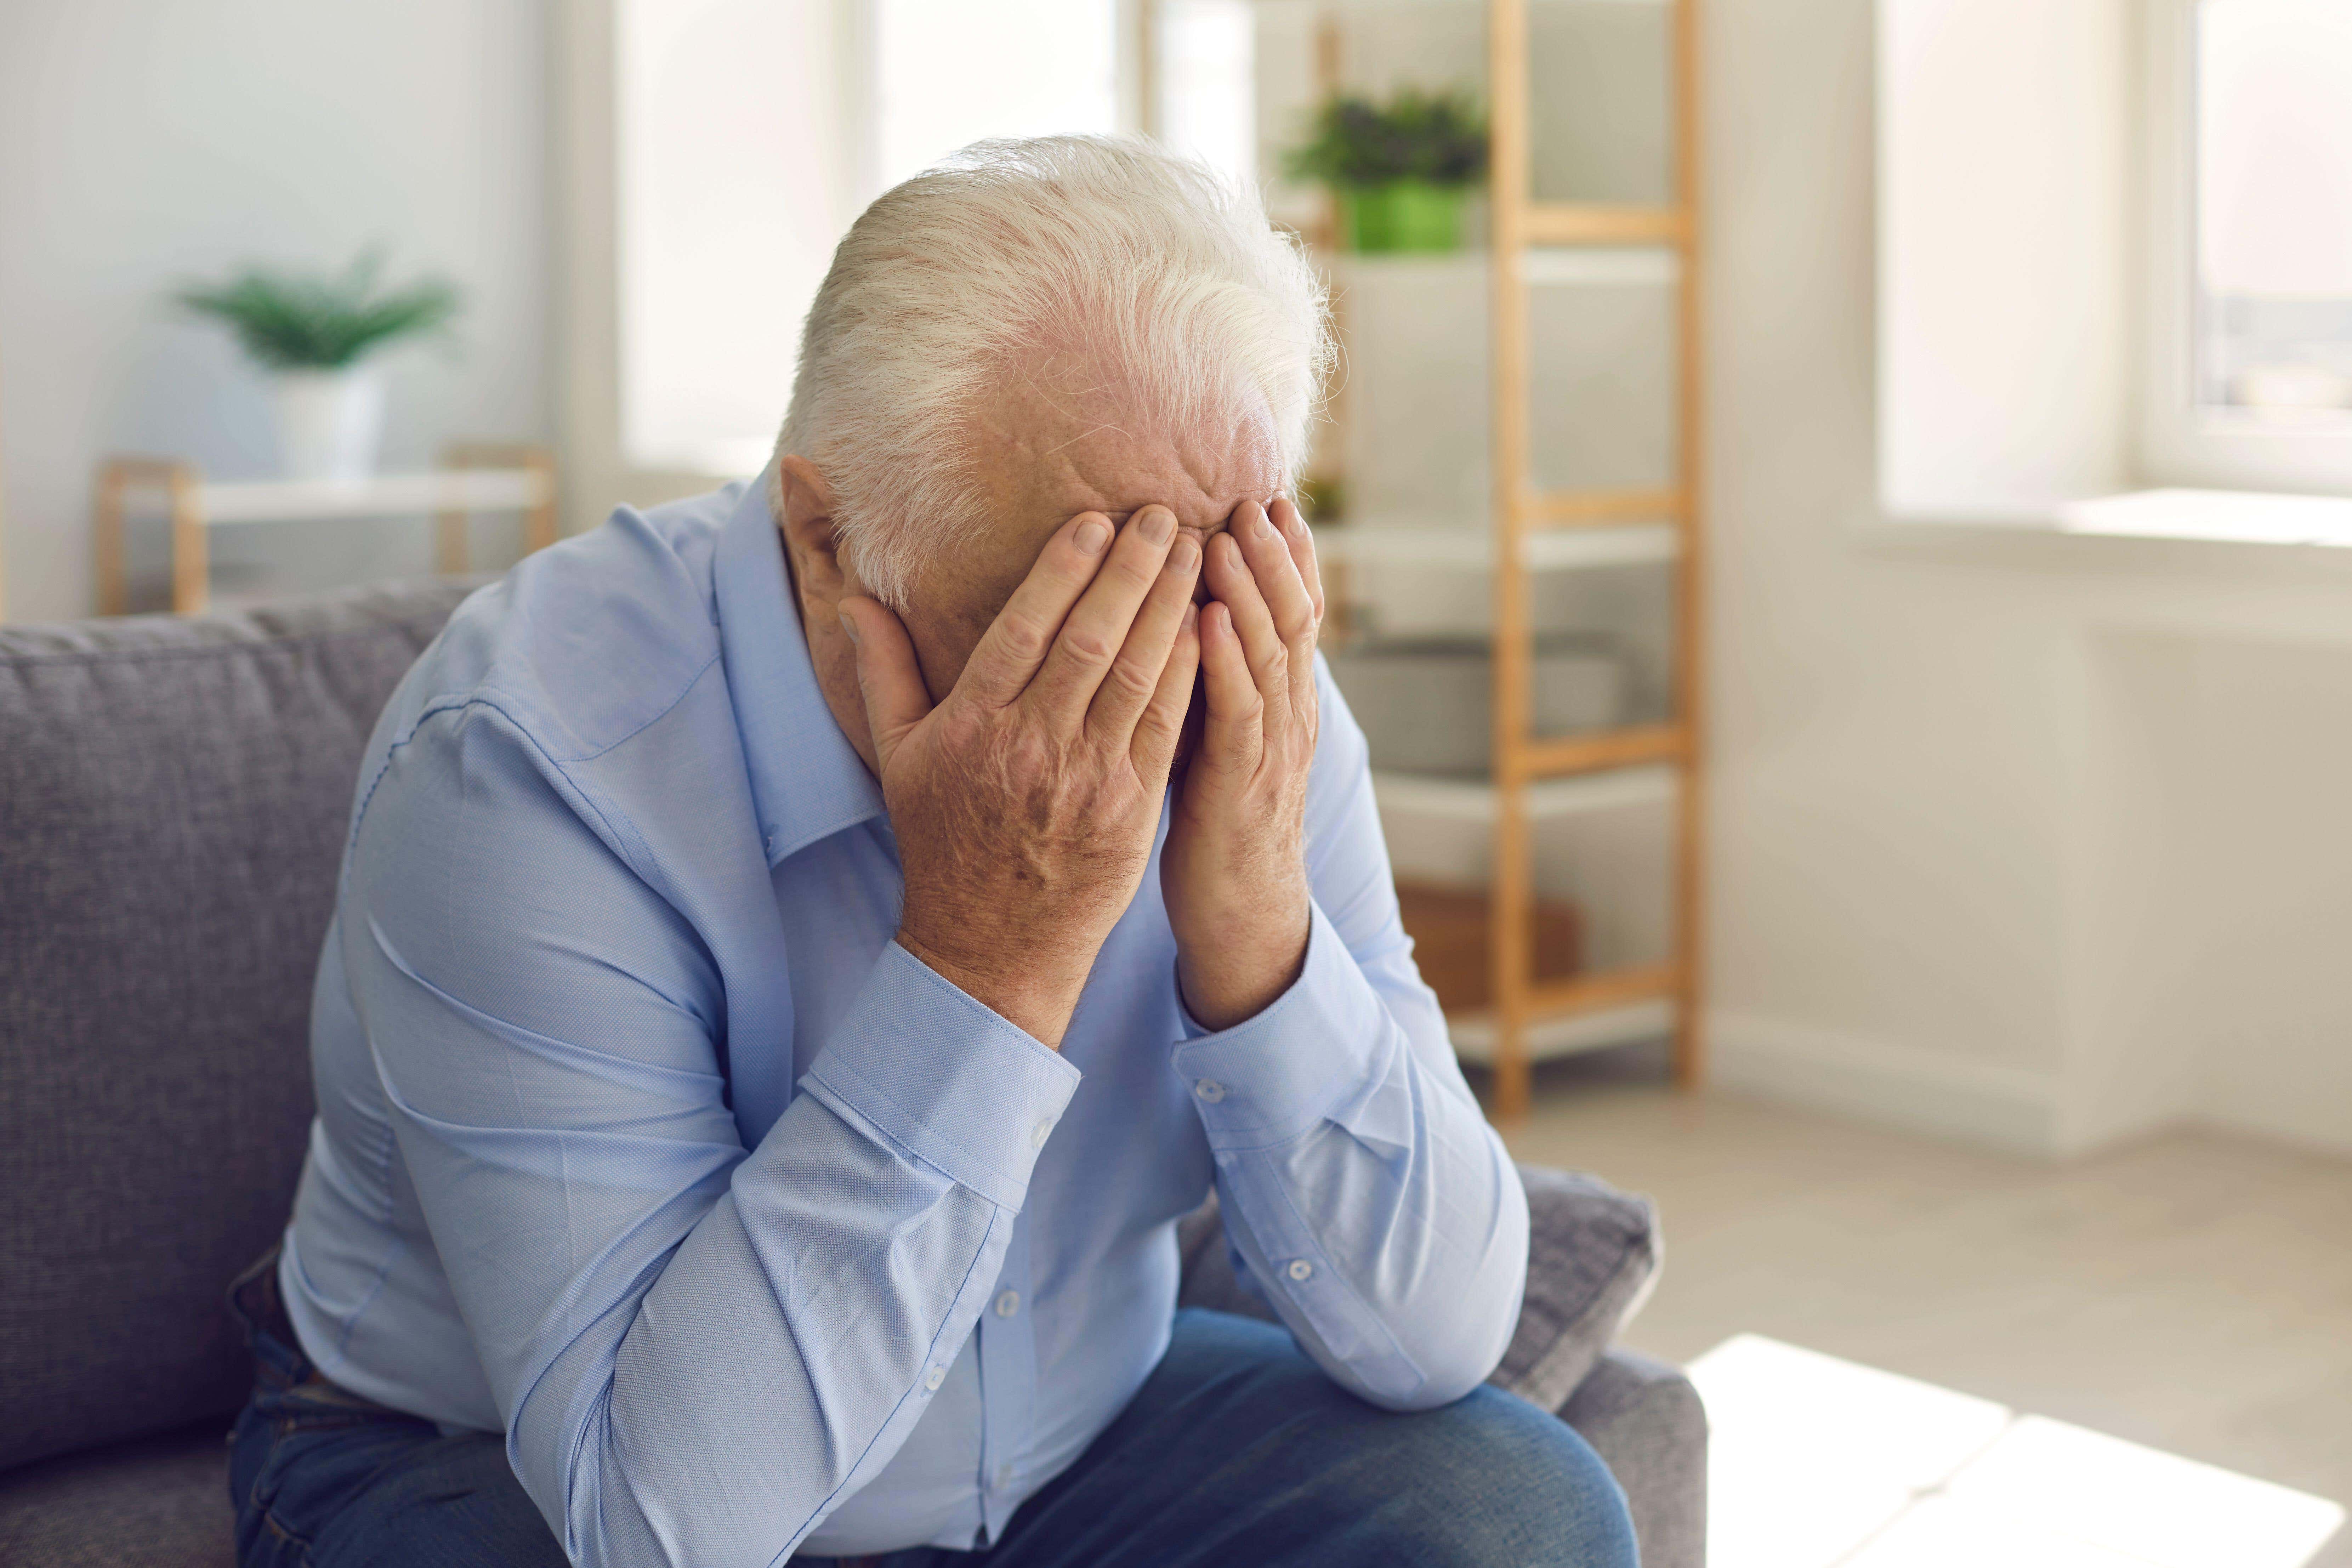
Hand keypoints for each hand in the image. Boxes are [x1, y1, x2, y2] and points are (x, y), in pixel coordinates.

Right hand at [837, 508, 1201, 1047]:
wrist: (992, 943)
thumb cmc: (943, 840)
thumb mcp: (899, 757)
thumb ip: (884, 671)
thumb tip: (858, 597)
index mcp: (974, 728)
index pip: (1023, 629)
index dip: (1064, 569)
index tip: (1095, 519)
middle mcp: (1032, 747)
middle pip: (1091, 639)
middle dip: (1132, 569)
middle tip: (1162, 512)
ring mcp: (1088, 778)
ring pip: (1138, 672)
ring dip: (1170, 604)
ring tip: (1195, 547)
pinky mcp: (1132, 807)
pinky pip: (1166, 723)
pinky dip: (1189, 668)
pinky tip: (1207, 621)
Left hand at [1162, 497, 1322, 1031]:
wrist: (1240, 912)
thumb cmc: (1219, 821)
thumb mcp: (1221, 737)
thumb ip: (1215, 680)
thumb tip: (1189, 617)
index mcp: (1287, 702)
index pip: (1298, 613)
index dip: (1290, 556)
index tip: (1271, 499)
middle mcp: (1290, 716)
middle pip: (1293, 618)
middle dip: (1274, 556)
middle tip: (1252, 499)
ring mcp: (1272, 750)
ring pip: (1271, 655)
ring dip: (1249, 592)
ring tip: (1226, 536)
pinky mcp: (1241, 783)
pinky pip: (1239, 711)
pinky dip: (1226, 660)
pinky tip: (1207, 619)